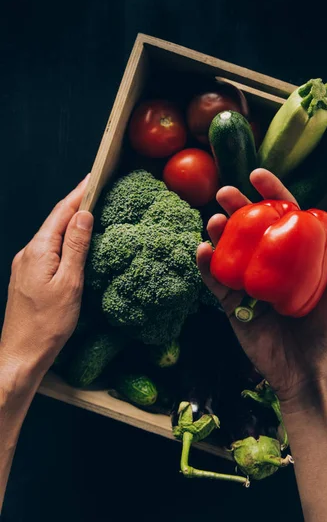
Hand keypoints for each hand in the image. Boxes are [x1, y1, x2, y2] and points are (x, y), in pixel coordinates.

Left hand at [0, 176, 92, 377]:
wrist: (22, 355)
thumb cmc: (47, 325)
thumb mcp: (70, 284)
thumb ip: (77, 247)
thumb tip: (84, 216)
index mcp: (39, 250)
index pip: (61, 213)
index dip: (79, 194)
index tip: (94, 178)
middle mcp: (28, 253)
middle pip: (55, 221)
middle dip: (76, 204)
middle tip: (97, 191)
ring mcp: (26, 265)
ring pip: (52, 235)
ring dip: (71, 223)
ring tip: (91, 212)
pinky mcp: (28, 276)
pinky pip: (49, 250)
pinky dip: (65, 241)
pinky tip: (76, 244)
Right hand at [197, 169, 326, 409]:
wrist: (309, 373)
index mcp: (299, 256)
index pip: (284, 217)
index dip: (271, 194)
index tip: (257, 175)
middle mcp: (272, 265)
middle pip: (251, 228)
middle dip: (237, 207)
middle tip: (224, 193)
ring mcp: (250, 283)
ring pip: (230, 250)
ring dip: (219, 232)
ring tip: (214, 220)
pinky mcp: (233, 304)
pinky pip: (216, 281)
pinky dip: (207, 265)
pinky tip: (203, 250)